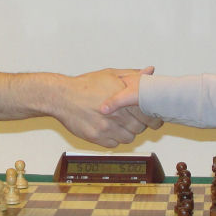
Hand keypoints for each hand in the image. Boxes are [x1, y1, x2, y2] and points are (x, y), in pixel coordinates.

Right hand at [0, 67, 160, 148]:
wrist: (61, 97)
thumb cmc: (85, 85)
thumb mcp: (110, 75)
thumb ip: (132, 75)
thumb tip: (150, 71)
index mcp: (123, 100)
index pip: (148, 114)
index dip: (153, 117)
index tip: (154, 118)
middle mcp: (117, 116)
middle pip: (140, 128)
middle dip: (139, 124)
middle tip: (133, 119)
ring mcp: (107, 129)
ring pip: (128, 138)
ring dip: (127, 132)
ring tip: (120, 124)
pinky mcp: (96, 138)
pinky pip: (114, 144)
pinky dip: (114, 139)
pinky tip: (108, 129)